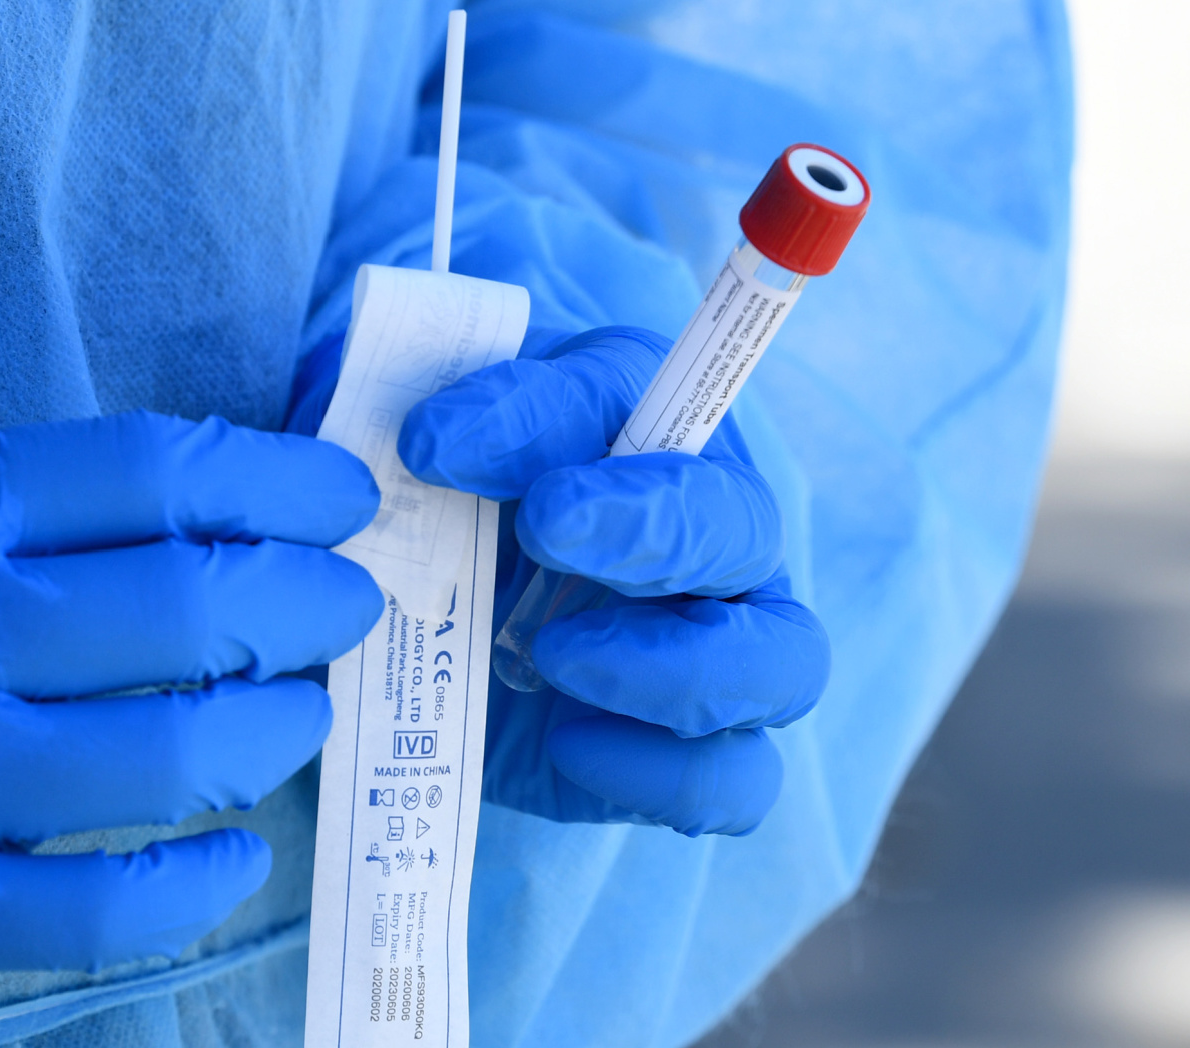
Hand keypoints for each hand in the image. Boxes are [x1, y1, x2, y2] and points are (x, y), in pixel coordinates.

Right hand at [0, 412, 382, 989]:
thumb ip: (40, 516)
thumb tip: (232, 526)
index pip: (155, 471)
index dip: (281, 481)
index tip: (346, 498)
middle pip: (187, 605)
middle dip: (310, 602)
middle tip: (354, 607)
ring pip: (168, 756)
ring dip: (274, 730)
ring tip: (303, 712)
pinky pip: (100, 909)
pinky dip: (198, 886)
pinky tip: (238, 856)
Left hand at [397, 326, 828, 835]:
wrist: (403, 626)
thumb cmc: (426, 503)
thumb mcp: (422, 440)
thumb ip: (442, 425)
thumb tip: (438, 440)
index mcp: (646, 428)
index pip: (656, 405)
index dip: (571, 433)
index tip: (476, 463)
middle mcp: (707, 534)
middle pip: (747, 528)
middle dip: (655, 532)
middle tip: (547, 532)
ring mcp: (712, 650)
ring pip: (785, 661)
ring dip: (682, 665)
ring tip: (557, 657)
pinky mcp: (681, 755)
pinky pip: (738, 782)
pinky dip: (667, 777)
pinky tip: (566, 746)